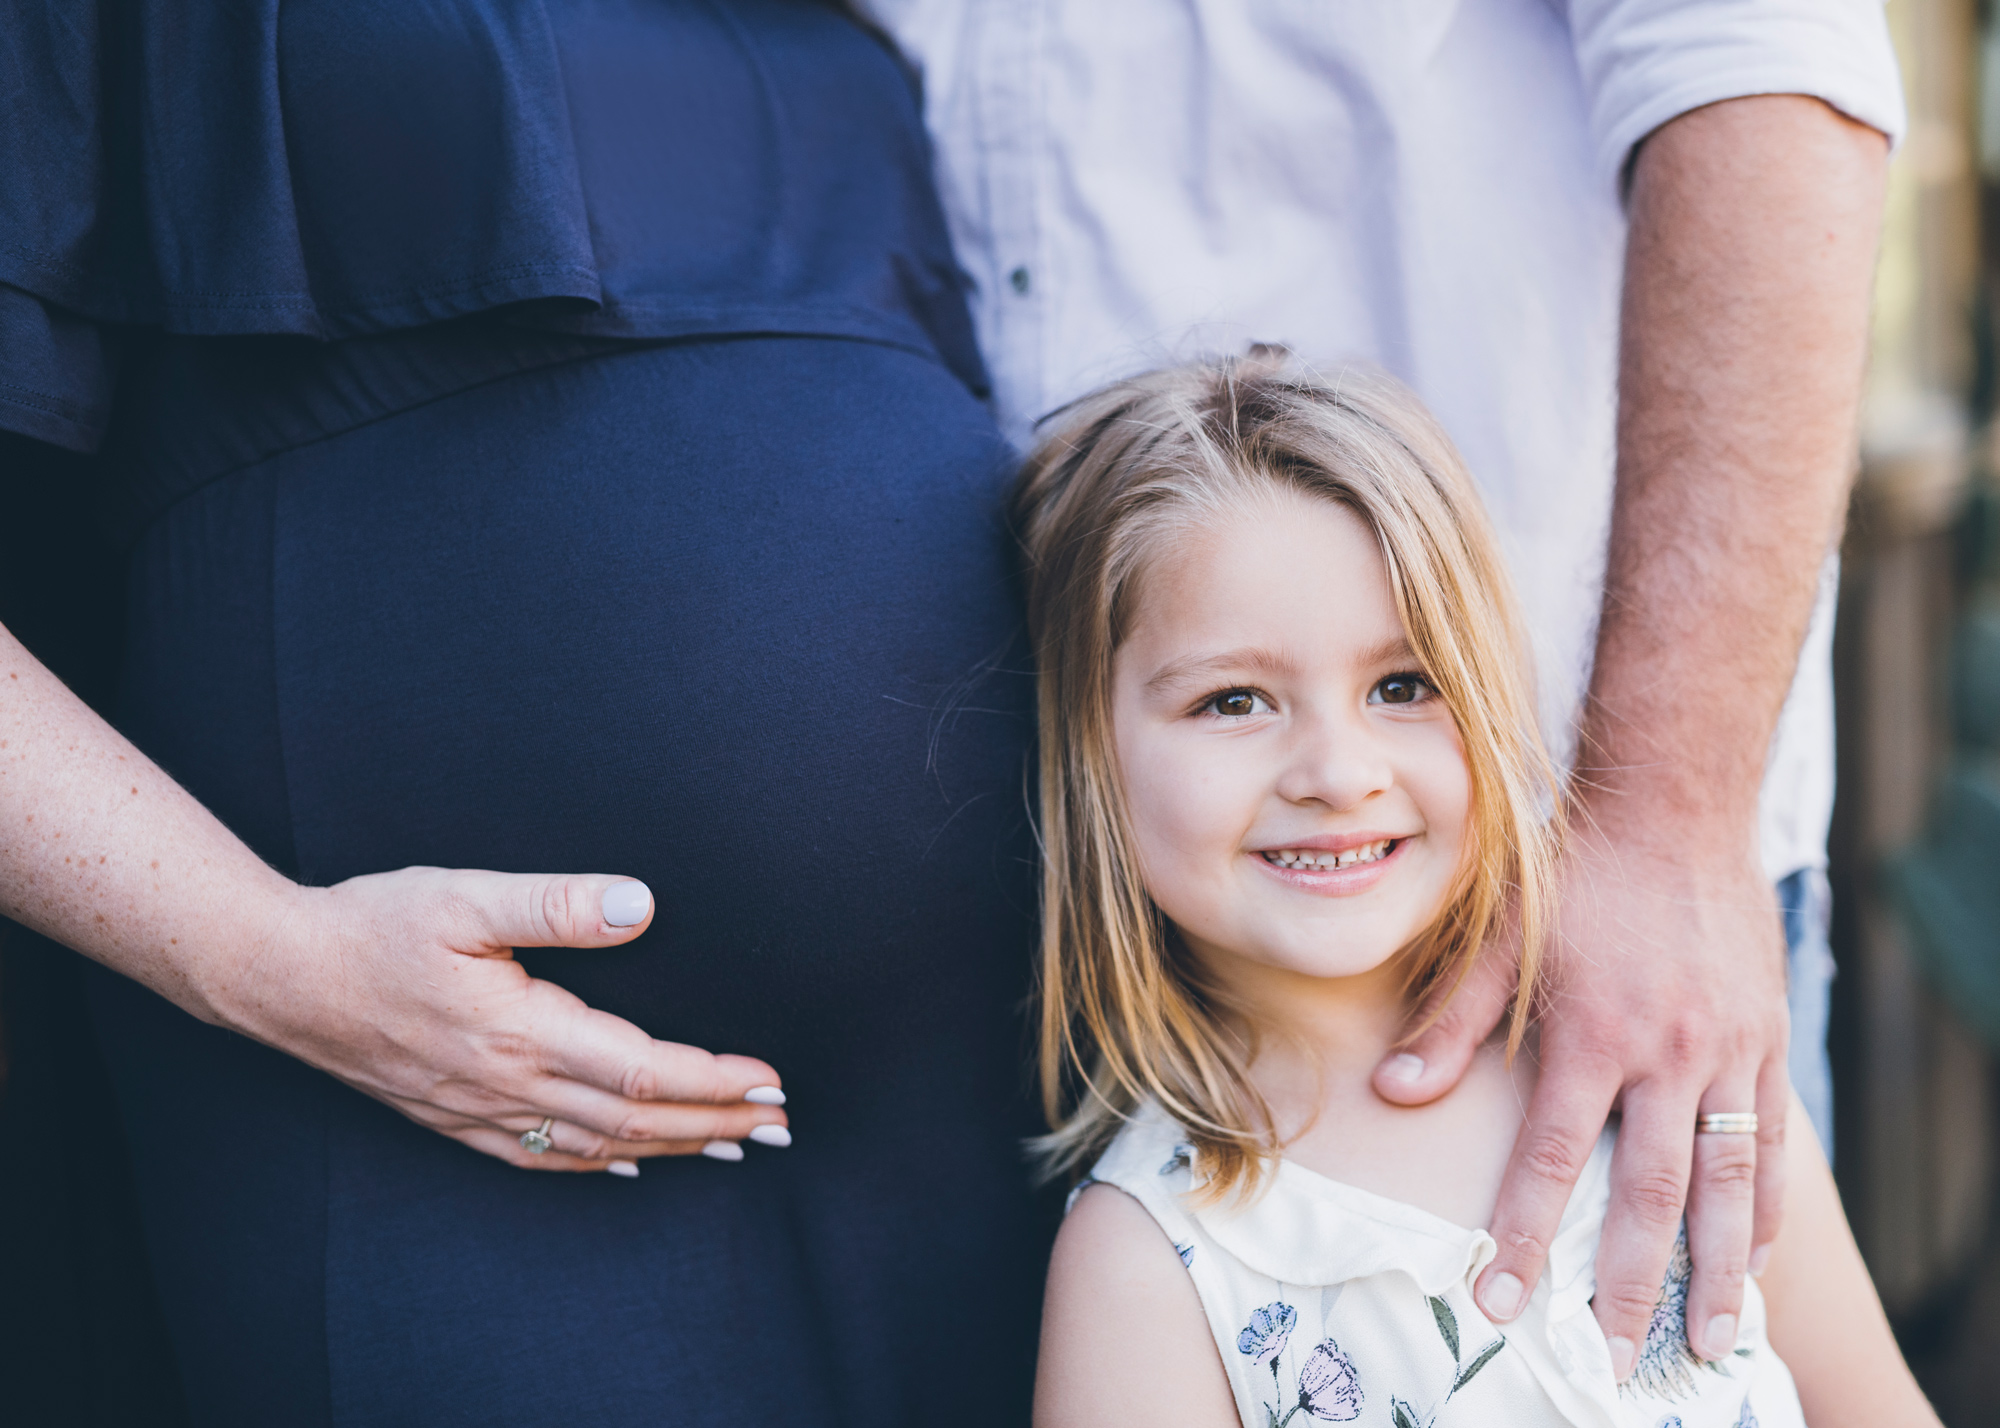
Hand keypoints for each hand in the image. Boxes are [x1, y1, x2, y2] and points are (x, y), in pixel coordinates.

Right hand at [216, 867, 789, 1171]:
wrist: (276, 975)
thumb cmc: (371, 927)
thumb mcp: (466, 896)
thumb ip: (557, 904)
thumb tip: (640, 905)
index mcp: (522, 1030)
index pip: (644, 1071)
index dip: (714, 1081)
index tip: (769, 1082)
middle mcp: (507, 1083)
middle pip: (635, 1120)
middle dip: (715, 1124)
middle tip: (780, 1125)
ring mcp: (478, 1108)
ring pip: (595, 1144)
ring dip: (671, 1148)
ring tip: (732, 1146)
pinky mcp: (451, 1115)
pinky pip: (539, 1156)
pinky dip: (597, 1162)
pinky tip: (626, 1164)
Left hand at [1373, 827, 1787, 1377]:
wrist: (1673, 805)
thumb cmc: (1572, 874)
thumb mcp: (1497, 938)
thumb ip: (1450, 1023)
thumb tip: (1392, 1094)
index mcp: (1591, 1034)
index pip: (1552, 1159)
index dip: (1524, 1237)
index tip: (1500, 1301)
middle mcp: (1665, 1052)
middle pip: (1651, 1193)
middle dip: (1631, 1283)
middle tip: (1617, 1357)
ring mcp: (1726, 1047)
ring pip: (1728, 1181)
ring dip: (1721, 1267)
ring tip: (1713, 1339)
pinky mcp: (1765, 1033)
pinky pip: (1773, 1136)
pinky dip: (1766, 1201)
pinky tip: (1755, 1252)